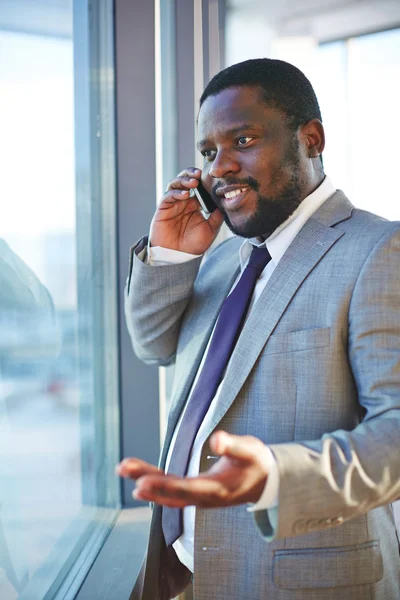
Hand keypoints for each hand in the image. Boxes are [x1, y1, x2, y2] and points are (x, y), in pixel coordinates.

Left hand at [116, 431, 268, 507]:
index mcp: (218, 489)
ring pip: (168, 492)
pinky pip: (171, 490)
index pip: (186, 489)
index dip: (164, 486)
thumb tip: (216, 439)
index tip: (142, 480)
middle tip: (124, 470)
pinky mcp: (196, 492)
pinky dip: (154, 484)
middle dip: (147, 481)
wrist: (266, 481)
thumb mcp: (250, 450)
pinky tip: (138, 479)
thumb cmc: (257, 463)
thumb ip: (233, 445)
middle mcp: (205, 498)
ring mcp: (199, 498)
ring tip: (123, 468)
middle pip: (171, 492)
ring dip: (145, 480)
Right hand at [150, 168, 223, 254]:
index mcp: (194, 205)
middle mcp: (183, 202)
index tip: (210, 176)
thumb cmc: (193, 245)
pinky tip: (185, 195)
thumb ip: (217, 215)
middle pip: (185, 180)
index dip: (202, 179)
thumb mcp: (211, 229)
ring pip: (175, 184)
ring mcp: (173, 204)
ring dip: (183, 180)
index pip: (197, 186)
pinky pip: (168, 196)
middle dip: (191, 174)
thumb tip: (226, 202)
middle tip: (199, 173)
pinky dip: (176, 193)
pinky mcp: (163, 209)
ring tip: (193, 182)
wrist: (178, 257)